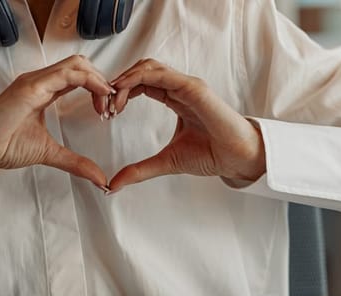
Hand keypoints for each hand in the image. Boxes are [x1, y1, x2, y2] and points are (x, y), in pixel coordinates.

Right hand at [0, 55, 113, 188]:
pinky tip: (100, 96)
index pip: (78, 76)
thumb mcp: (49, 153)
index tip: (107, 109)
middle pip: (81, 64)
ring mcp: (34, 80)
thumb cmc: (2, 146)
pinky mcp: (31, 86)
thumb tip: (99, 178)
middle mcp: (39, 80)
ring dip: (99, 80)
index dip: (98, 88)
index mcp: (42, 90)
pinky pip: (67, 74)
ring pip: (77, 64)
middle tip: (112, 106)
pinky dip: (89, 81)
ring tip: (107, 102)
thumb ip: (75, 162)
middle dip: (102, 81)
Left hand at [107, 59, 265, 192]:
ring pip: (149, 67)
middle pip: (142, 70)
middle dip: (119, 83)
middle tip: (104, 104)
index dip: (121, 93)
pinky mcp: (194, 88)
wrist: (236, 158)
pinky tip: (124, 89)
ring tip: (111, 96)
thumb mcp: (166, 162)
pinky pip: (162, 74)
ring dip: (125, 78)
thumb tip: (113, 184)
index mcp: (176, 98)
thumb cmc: (211, 154)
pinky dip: (139, 77)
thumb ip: (139, 170)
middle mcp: (180, 88)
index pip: (141, 83)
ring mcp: (187, 85)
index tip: (107, 111)